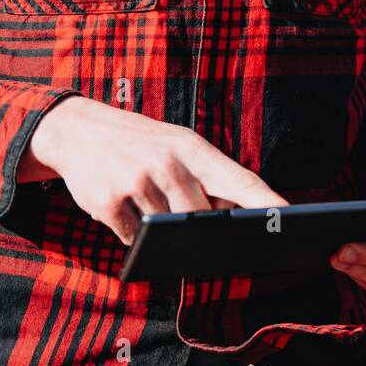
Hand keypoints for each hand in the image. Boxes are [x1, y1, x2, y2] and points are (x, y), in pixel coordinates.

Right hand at [20, 96, 286, 244]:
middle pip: (203, 218)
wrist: (75, 128)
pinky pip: (133, 237)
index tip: (289, 218)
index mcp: (192, 148)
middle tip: (188, 220)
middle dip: (200, 228)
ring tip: (145, 202)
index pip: (239, 178)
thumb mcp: (177, 145)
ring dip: (160, 229)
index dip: (266, 202)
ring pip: (167, 231)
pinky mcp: (107, 202)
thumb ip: (207, 177)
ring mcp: (136, 182)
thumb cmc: (139, 142)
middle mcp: (167, 162)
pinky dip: (131, 231)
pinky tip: (121, 206)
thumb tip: (237, 216)